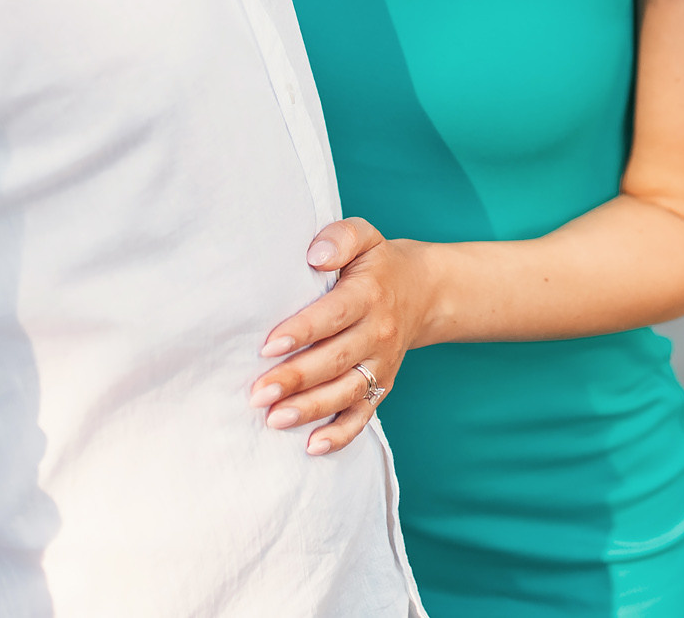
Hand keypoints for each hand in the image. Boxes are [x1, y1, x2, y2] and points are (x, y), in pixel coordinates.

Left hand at [250, 218, 436, 454]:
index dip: (303, 331)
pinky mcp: (383, 385)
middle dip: (296, 378)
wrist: (425, 292)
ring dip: (311, 409)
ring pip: (347, 392)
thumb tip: (314, 256)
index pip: (335, 315)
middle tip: (257, 393)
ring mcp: (382, 363)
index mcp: (369, 294)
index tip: (268, 346)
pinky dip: (341, 434)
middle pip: (336, 359)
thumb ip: (341, 237)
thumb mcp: (366, 236)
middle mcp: (378, 332)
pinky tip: (312, 446)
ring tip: (274, 420)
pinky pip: (364, 414)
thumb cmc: (378, 264)